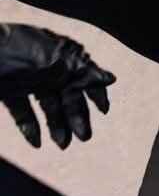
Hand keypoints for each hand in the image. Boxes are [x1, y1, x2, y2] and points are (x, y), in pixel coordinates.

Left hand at [0, 24, 114, 149]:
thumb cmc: (16, 51)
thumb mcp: (54, 61)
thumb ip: (82, 72)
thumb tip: (111, 79)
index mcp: (60, 54)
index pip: (84, 73)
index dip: (95, 91)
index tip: (104, 111)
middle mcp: (46, 66)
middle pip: (67, 93)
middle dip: (76, 115)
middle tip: (84, 137)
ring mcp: (26, 79)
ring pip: (47, 104)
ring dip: (56, 124)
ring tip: (61, 144)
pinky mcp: (8, 90)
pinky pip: (22, 110)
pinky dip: (30, 126)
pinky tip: (36, 141)